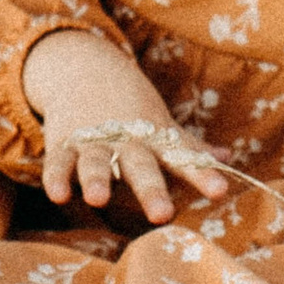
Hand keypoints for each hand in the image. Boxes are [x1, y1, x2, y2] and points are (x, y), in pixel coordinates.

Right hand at [24, 30, 229, 223]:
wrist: (86, 67)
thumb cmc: (132, 108)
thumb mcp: (162, 125)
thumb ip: (190, 148)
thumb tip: (227, 157)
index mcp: (155, 140)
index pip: (184, 159)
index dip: (202, 175)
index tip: (220, 191)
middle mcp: (127, 142)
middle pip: (141, 168)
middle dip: (151, 190)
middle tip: (162, 215)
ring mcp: (94, 142)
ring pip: (97, 164)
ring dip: (98, 180)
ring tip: (99, 200)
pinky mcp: (64, 144)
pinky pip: (58, 163)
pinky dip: (56, 178)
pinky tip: (58, 195)